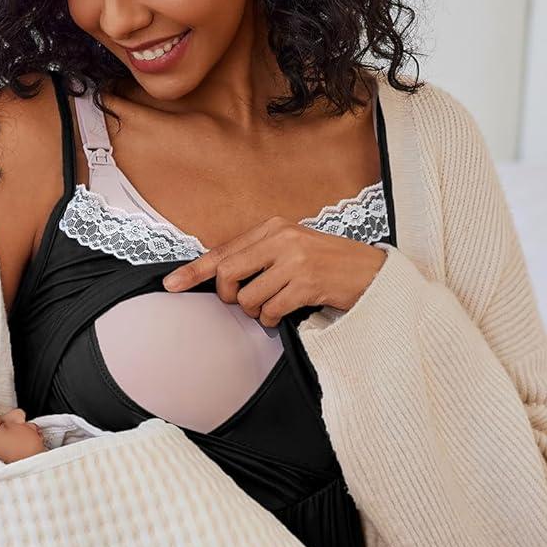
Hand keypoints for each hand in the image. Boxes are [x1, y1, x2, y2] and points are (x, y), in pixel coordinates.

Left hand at [161, 218, 386, 324]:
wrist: (374, 273)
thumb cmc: (330, 266)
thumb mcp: (293, 250)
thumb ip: (260, 257)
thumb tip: (221, 278)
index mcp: (274, 227)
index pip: (224, 250)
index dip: (194, 270)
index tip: (172, 284)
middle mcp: (282, 238)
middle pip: (228, 273)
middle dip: (228, 296)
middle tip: (243, 303)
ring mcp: (295, 260)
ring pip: (249, 297)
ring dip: (256, 312)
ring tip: (275, 306)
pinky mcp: (307, 282)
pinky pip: (270, 310)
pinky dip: (271, 320)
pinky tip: (285, 314)